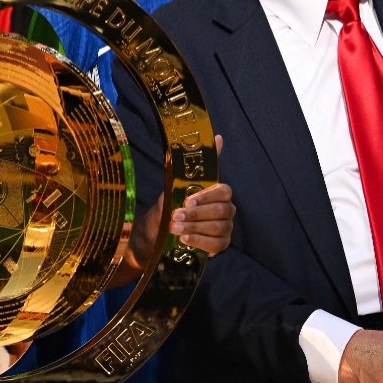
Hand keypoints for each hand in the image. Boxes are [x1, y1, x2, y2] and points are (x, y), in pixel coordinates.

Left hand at [130, 135, 232, 257]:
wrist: (157, 233)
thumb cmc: (170, 206)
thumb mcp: (176, 184)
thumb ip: (196, 163)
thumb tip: (218, 137)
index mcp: (217, 193)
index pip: (223, 192)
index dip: (206, 196)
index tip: (186, 200)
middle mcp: (226, 210)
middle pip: (221, 211)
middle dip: (196, 214)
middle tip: (175, 216)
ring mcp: (225, 228)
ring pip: (218, 228)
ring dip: (195, 228)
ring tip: (175, 229)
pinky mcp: (220, 245)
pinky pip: (218, 245)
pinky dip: (200, 242)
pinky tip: (185, 240)